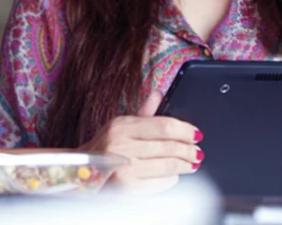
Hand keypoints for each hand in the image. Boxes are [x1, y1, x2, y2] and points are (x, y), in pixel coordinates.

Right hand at [81, 91, 202, 193]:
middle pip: (168, 146)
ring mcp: (124, 168)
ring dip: (184, 165)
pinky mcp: (127, 187)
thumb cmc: (104, 148)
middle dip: (188, 150)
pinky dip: (171, 179)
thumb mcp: (120, 125)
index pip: (163, 125)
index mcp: (122, 126)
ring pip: (167, 165)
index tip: (196, 134)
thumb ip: (143, 112)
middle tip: (198, 152)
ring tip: (192, 164)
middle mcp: (121, 145)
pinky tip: (174, 176)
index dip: (185, 130)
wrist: (83, 172)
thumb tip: (158, 93)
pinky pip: (159, 182)